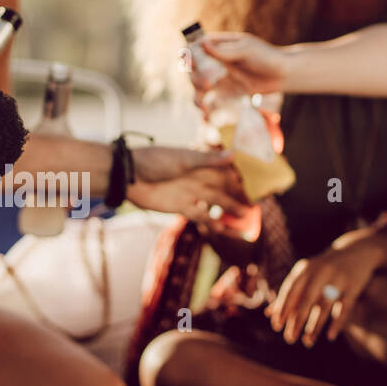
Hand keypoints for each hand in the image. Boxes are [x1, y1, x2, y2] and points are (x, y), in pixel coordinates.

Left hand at [127, 152, 252, 220]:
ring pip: (216, 204)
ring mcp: (190, 193)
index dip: (241, 179)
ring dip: (230, 210)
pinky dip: (212, 222)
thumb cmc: (154, 160)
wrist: (129, 176)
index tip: (257, 186)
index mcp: (201, 164)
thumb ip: (208, 160)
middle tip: (255, 207)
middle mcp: (198, 178)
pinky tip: (223, 230)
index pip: (226, 171)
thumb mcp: (183, 159)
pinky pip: (200, 216)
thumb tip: (235, 155)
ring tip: (246, 219)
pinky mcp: (180, 207)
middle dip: (239, 197)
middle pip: (224, 189)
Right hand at [190, 32, 287, 107]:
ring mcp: (218, 79)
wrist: (282, 75)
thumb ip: (224, 51)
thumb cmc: (266, 57)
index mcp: (217, 46)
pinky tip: (208, 118)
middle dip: (196, 79)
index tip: (187, 63)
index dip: (187, 56)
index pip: (194, 49)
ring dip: (197, 98)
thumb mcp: (246, 50)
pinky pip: (210, 103)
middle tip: (208, 85)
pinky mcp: (224, 94)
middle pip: (193, 71)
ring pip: (198, 89)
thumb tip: (202, 44)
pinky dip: (207, 111)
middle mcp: (213, 63)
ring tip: (203, 107)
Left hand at [265, 241, 383, 346]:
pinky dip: (338, 322)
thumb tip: (269, 315)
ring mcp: (338, 278)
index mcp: (305, 269)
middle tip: (289, 339)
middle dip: (297, 320)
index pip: (291, 290)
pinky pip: (345, 307)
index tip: (276, 326)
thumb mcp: (306, 275)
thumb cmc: (323, 268)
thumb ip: (289, 293)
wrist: (356, 250)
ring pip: (325, 306)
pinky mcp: (354, 285)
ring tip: (307, 342)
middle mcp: (320, 272)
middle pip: (306, 299)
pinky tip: (330, 336)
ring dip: (315, 326)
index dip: (283, 308)